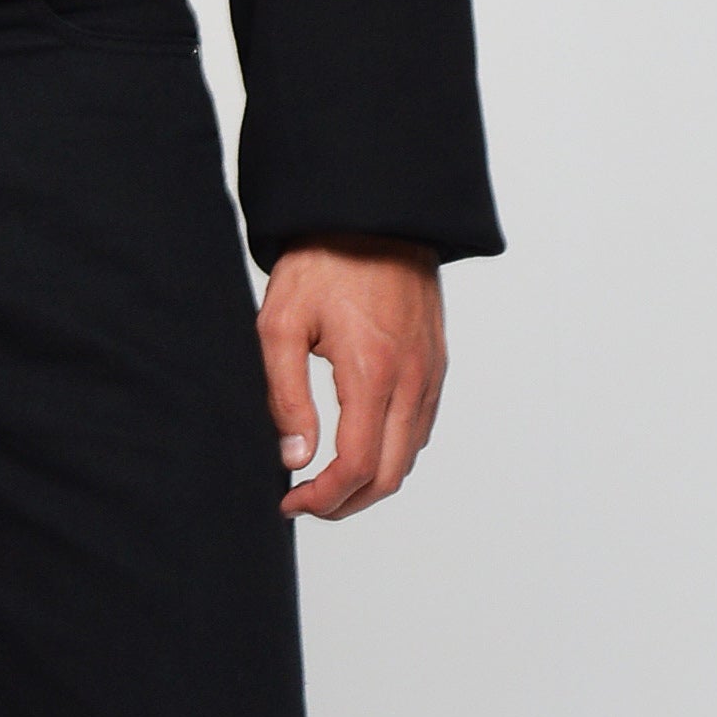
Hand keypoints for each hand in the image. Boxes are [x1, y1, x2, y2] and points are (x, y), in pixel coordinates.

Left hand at [257, 239, 445, 521]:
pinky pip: (420, 428)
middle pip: (390, 476)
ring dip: (370, 482)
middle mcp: (413, 380)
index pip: (358, 467)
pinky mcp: (436, 365)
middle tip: (304, 501)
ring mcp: (430, 374)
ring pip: (410, 457)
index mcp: (373, 372)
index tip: (289, 501)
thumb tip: (295, 458)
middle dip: (346, 502)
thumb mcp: (280, 324)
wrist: (374, 213)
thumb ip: (285, 396)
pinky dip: (391, 453)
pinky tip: (357, 445)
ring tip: (324, 480)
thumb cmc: (323, 262)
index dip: (323, 498)